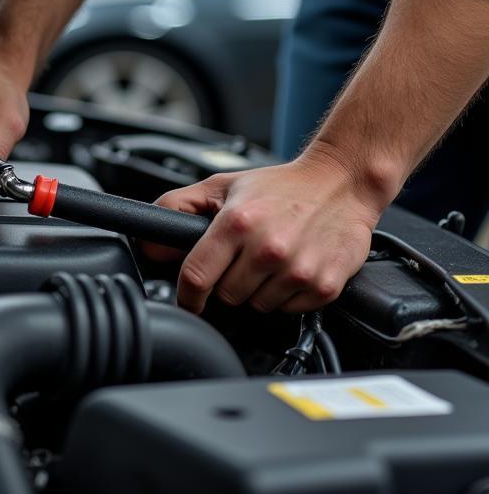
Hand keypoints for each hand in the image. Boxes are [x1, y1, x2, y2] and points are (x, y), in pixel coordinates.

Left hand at [152, 144, 383, 313]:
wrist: (342, 182)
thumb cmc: (280, 186)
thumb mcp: (222, 186)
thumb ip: (178, 209)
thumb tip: (151, 242)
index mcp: (237, 223)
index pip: (196, 276)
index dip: (187, 295)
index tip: (189, 299)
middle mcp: (268, 247)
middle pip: (227, 296)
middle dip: (228, 283)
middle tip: (243, 260)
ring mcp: (297, 270)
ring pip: (258, 306)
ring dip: (258, 290)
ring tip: (271, 260)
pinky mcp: (324, 286)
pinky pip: (289, 310)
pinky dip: (287, 296)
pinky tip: (292, 268)